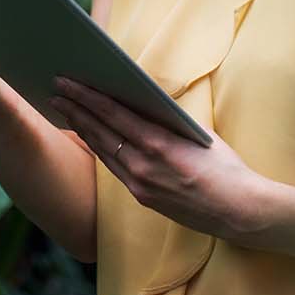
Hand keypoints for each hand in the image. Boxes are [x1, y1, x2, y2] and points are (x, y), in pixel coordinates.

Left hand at [49, 76, 269, 241]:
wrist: (239, 211)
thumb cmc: (225, 167)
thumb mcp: (197, 134)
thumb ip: (166, 121)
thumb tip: (141, 102)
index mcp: (158, 144)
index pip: (112, 114)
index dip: (86, 96)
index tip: (67, 82)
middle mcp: (143, 166)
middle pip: (100, 132)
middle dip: (75, 109)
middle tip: (54, 91)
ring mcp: (140, 185)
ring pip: (103, 151)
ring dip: (82, 128)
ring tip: (65, 110)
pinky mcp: (142, 198)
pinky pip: (114, 168)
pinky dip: (100, 149)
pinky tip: (91, 137)